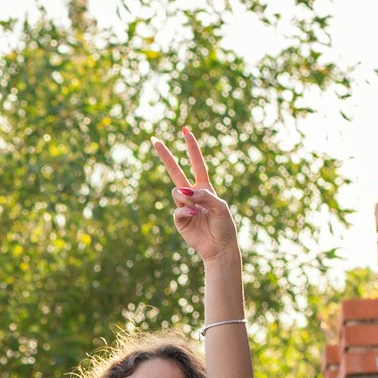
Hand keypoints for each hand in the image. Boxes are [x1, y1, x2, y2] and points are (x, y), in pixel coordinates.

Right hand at [152, 128, 238, 261]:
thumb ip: (204, 195)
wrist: (219, 247)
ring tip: (198, 210)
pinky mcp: (179, 220)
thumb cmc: (224, 226)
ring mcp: (184, 206)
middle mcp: (192, 194)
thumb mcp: (219, 206)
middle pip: (176, 171)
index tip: (185, 130)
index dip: (191, 147)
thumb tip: (183, 191)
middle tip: (154, 140)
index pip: (196, 162)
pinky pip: (178, 210)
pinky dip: (186, 212)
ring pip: (177, 192)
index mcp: (205, 187)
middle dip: (165, 156)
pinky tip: (195, 217)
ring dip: (186, 198)